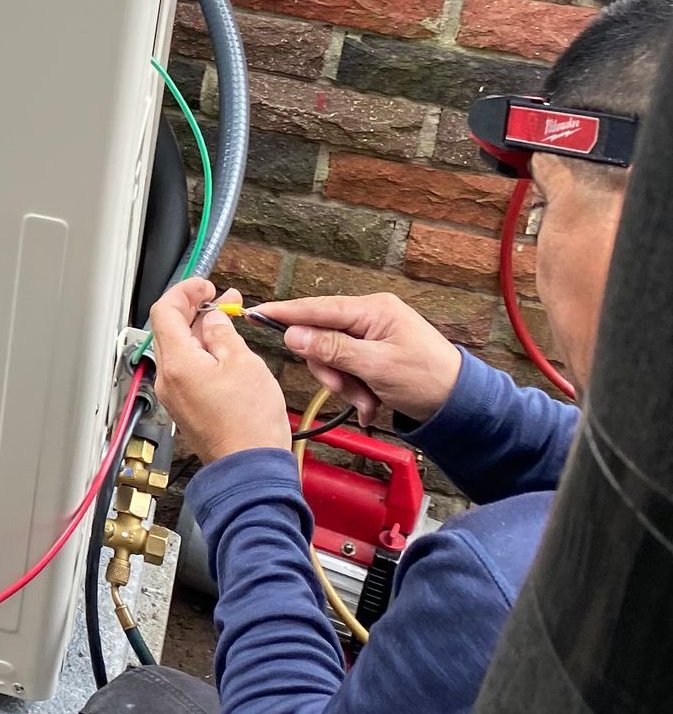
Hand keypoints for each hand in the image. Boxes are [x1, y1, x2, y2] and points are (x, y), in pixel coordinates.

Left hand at [149, 277, 294, 464]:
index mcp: (177, 363)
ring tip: (229, 319)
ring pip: (181, 350)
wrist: (251, 468)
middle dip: (196, 308)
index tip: (205, 284)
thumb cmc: (249, 424)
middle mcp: (169, 379)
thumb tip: (212, 318)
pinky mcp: (187, 407)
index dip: (185, 291)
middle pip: (170, 329)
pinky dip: (203, 352)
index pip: (165, 311)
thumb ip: (222, 333)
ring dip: (202, 330)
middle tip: (222, 297)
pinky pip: (188, 370)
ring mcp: (175, 395)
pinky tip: (225, 348)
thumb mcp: (243, 363)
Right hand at [251, 291, 462, 427]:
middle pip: (321, 338)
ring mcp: (371, 336)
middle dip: (331, 370)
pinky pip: (348, 369)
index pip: (317, 308)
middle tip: (346, 390)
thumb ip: (333, 349)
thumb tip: (293, 334)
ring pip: (333, 358)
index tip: (254, 313)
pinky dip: (356, 390)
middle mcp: (369, 317)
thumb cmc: (427, 379)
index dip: (285, 313)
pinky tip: (371, 404)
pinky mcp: (374, 355)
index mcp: (372, 310)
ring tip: (368, 403)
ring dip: (345, 386)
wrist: (460, 405)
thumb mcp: (377, 366)